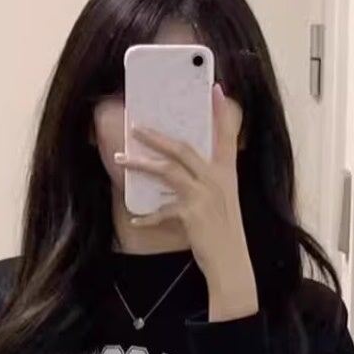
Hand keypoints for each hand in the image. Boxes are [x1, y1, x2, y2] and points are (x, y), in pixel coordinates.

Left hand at [114, 82, 258, 319]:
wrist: (231, 264)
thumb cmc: (224, 236)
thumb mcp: (223, 204)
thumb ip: (207, 186)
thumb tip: (184, 175)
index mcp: (227, 174)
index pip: (226, 136)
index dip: (220, 113)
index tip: (216, 89)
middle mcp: (217, 180)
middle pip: (184, 148)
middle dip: (158, 137)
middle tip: (137, 127)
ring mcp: (204, 195)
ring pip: (168, 170)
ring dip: (142, 164)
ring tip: (122, 159)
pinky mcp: (192, 213)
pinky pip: (163, 209)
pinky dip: (148, 216)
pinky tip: (136, 220)